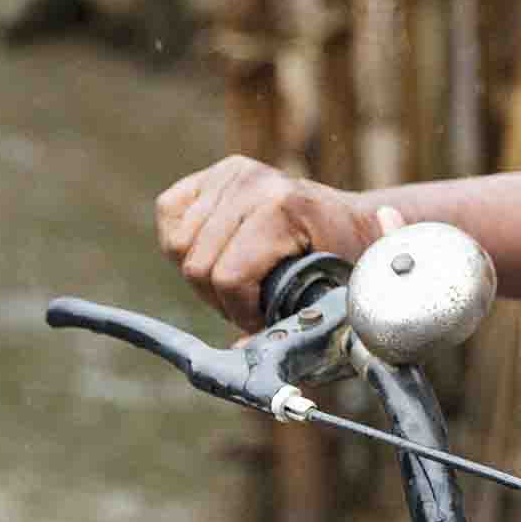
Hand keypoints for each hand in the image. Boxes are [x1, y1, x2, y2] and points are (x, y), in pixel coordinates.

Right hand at [155, 155, 381, 329]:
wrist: (351, 221)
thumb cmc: (345, 260)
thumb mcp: (328, 293)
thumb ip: (289, 322)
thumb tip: (241, 349)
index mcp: (284, 207)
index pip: (229, 276)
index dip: (241, 311)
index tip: (262, 319)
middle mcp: (252, 182)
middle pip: (197, 265)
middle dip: (221, 299)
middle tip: (248, 305)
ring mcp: (229, 173)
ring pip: (178, 245)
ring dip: (203, 275)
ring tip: (236, 281)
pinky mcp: (211, 172)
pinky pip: (169, 213)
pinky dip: (183, 242)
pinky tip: (216, 253)